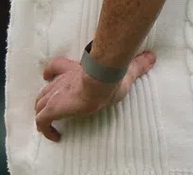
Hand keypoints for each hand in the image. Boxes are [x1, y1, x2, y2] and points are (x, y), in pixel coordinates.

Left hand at [34, 51, 155, 141]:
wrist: (101, 82)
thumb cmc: (110, 77)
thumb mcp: (126, 70)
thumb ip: (137, 64)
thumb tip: (152, 56)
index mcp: (74, 71)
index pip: (56, 67)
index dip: (51, 72)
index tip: (50, 76)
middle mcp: (62, 82)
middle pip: (45, 89)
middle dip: (46, 97)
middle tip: (52, 107)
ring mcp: (56, 96)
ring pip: (40, 104)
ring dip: (44, 113)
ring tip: (51, 124)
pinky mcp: (53, 109)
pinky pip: (42, 121)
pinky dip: (45, 129)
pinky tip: (55, 136)